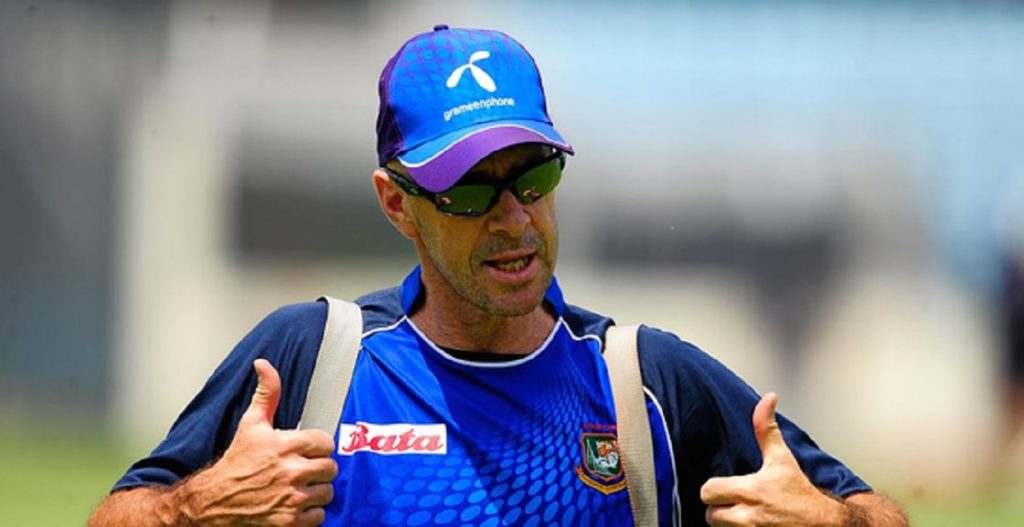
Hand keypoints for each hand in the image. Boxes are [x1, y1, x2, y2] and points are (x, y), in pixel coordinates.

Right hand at [177, 359, 338, 526]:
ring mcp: (292, 498)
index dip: (317, 447)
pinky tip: (294, 506)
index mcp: (285, 445)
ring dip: (316, 491)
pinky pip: (319, 516)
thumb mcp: (250, 424)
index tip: (307, 451)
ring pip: (327, 492)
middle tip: (303, 470)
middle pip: (330, 468)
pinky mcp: (291, 521)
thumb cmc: (235, 463)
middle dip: (318, 469)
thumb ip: (266, 393)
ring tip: (298, 488)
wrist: (213, 502)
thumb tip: (264, 364)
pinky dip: (310, 514)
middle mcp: (292, 471)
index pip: (326, 442)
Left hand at [700, 392, 846, 526]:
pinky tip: (749, 526)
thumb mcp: (782, 459)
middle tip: (732, 504)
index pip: (708, 491)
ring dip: (728, 524)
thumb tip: (768, 397)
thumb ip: (766, 429)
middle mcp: (750, 517)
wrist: (826, 526)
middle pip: (710, 515)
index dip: (714, 489)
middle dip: (718, 510)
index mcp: (753, 491)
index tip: (726, 488)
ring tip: (742, 517)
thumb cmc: (801, 493)